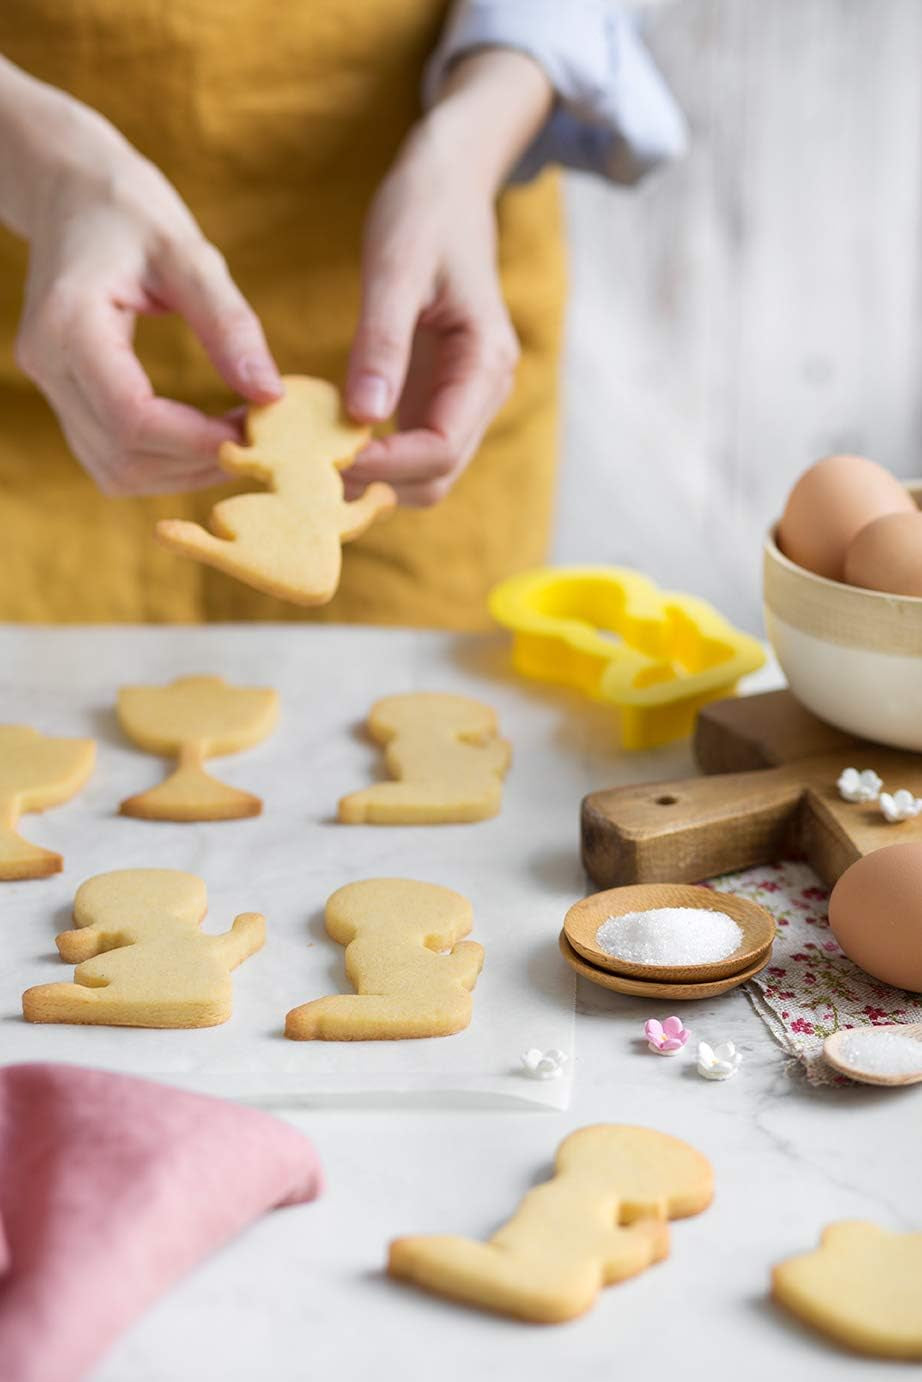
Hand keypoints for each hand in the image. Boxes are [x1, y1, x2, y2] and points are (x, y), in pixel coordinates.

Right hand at [11, 94, 281, 495]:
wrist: (68, 191)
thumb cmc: (129, 209)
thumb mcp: (188, 253)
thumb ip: (229, 323)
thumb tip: (270, 394)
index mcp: (69, 324)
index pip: (132, 417)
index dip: (198, 440)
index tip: (257, 432)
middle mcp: (46, 364)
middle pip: (124, 456)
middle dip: (197, 460)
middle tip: (260, 438)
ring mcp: (48, 386)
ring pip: (116, 470)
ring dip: (182, 470)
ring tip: (237, 437)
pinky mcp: (63, 397)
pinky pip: (111, 457)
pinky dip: (163, 462)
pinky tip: (205, 435)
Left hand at [344, 49, 551, 506]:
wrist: (449, 181)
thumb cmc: (424, 213)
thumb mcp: (396, 269)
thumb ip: (382, 343)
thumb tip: (364, 417)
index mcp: (485, 364)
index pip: (439, 450)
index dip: (383, 466)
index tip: (321, 460)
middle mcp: (481, 393)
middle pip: (435, 478)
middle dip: (375, 484)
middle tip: (305, 472)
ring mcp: (460, 398)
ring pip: (422, 474)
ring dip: (370, 479)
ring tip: (307, 463)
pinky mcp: (434, 394)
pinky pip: (406, 447)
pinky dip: (368, 456)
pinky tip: (321, 443)